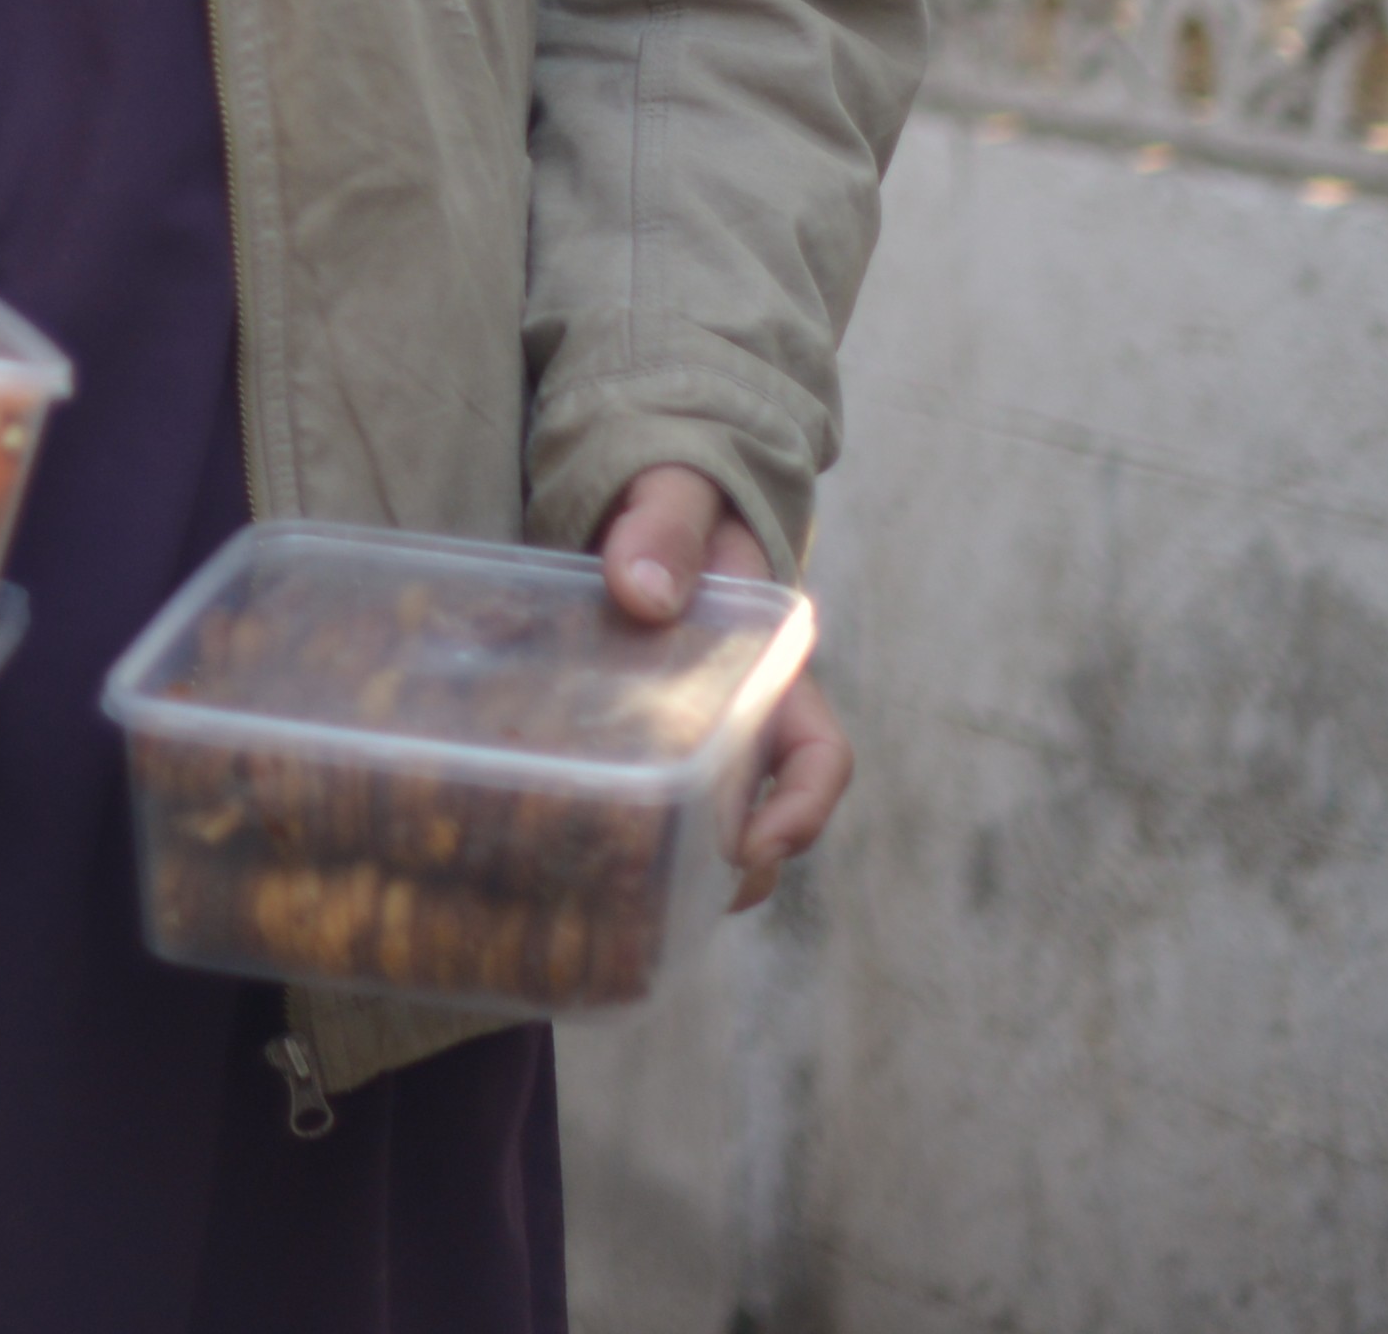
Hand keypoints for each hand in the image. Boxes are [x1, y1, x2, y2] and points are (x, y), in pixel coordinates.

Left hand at [593, 463, 847, 907]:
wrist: (647, 492)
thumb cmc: (678, 494)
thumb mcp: (677, 493)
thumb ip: (665, 527)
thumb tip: (645, 593)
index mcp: (776, 668)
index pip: (820, 759)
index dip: (801, 812)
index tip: (756, 845)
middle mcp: (749, 714)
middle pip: (765, 816)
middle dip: (734, 867)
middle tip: (674, 894)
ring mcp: (697, 728)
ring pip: (709, 820)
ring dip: (682, 862)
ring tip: (621, 893)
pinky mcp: (643, 729)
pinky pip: (646, 792)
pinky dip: (626, 825)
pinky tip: (568, 843)